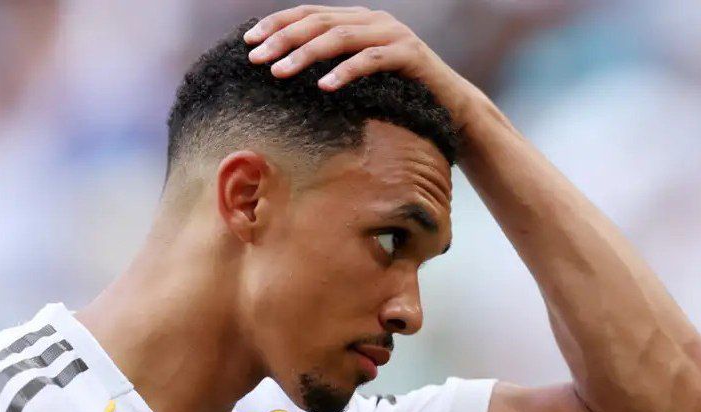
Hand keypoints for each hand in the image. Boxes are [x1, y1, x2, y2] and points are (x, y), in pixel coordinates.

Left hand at [243, 5, 479, 125]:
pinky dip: (346, 71)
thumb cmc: (399, 97)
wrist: (452, 108)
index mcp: (358, 20)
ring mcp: (394, 34)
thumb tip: (284, 75)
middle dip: (283, 39)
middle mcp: (374, 20)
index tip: (248, 43)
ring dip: (306, 54)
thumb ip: (331, 68)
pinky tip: (324, 86)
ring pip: (340, 37)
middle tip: (257, 59)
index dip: (277, 25)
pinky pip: (372, 60)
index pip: (309, 14)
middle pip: (319, 21)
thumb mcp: (359, 80)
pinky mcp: (410, 55)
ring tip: (280, 73)